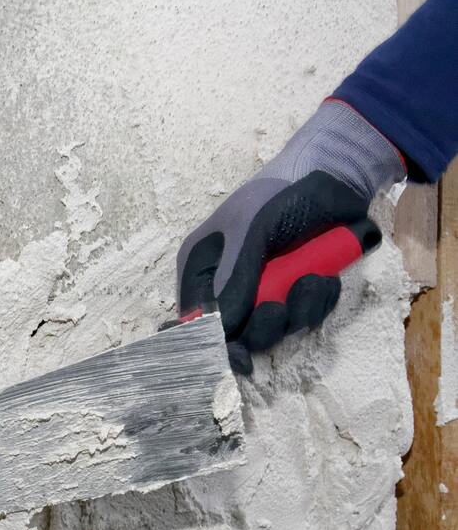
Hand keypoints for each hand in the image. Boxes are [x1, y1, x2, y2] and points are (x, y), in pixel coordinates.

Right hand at [175, 100, 404, 374]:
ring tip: (312, 279)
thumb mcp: (250, 232)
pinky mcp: (295, 294)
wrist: (337, 173)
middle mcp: (227, 287)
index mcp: (201, 270)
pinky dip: (318, 303)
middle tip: (278, 308)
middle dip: (262, 327)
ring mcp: (263, 293)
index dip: (209, 344)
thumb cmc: (280, 194)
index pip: (193, 321)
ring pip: (272, 332)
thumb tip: (217, 331)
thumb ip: (232, 282)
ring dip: (296, 312)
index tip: (234, 356)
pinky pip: (303, 319)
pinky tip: (326, 277)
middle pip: (234, 336)